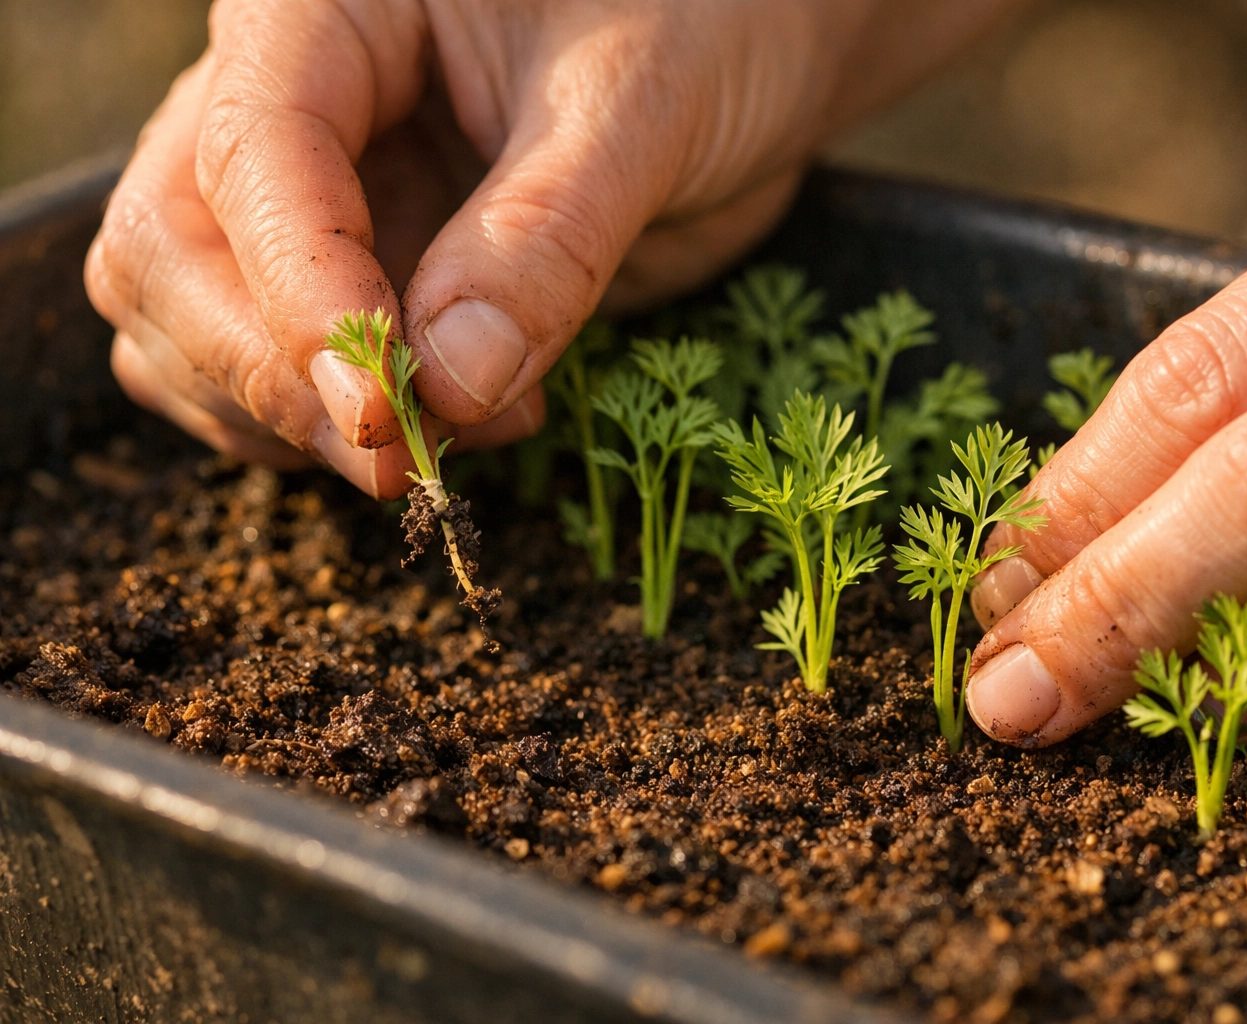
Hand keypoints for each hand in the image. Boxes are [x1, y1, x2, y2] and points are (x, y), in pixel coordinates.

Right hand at [86, 0, 1016, 496]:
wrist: (746, 50)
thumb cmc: (702, 23)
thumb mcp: (643, 107)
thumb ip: (547, 237)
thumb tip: (450, 386)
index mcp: (329, 9)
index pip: (252, 156)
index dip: (300, 297)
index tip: (382, 410)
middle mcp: (290, 98)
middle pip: (173, 251)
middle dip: (268, 373)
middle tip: (400, 458)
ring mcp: (315, 197)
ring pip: (190, 325)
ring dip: (293, 419)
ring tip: (462, 428)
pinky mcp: (357, 275)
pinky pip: (272, 371)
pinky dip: (336, 430)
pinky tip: (466, 418)